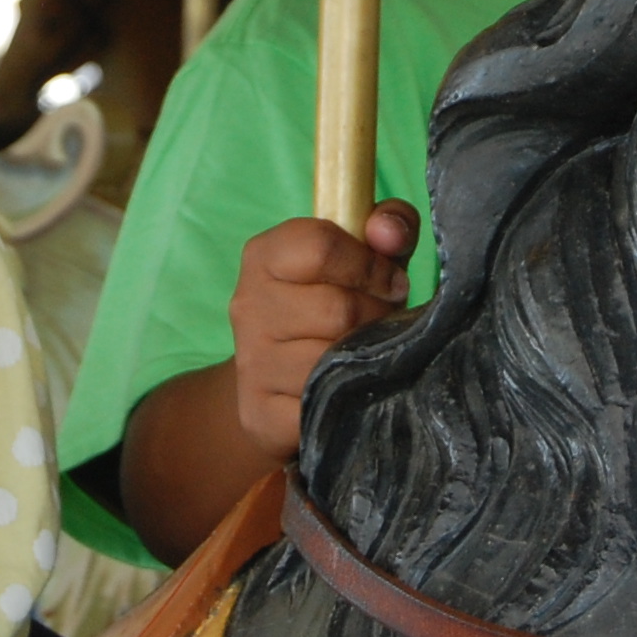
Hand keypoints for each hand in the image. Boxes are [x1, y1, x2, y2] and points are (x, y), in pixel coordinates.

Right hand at [229, 201, 420, 459]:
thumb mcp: (364, 256)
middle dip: (375, 317)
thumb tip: (390, 232)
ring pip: (331, 359)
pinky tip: (343, 387)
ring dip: (363, 358)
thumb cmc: (334, 303)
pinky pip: (322, 404)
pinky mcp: (260, 412)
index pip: (321, 246)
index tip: (389, 281)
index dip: (370, 264)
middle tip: (377, 323)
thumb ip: (387, 225)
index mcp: (264, 255)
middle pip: (337, 308)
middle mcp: (247, 305)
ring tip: (362, 352)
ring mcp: (250, 361)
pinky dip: (345, 396)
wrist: (280, 380)